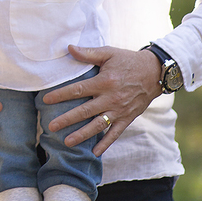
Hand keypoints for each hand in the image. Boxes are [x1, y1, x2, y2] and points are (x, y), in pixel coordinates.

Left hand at [42, 45, 163, 155]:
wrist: (155, 73)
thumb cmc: (128, 60)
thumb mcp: (109, 53)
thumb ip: (88, 53)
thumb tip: (69, 48)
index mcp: (104, 81)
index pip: (78, 90)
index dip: (61, 94)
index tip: (46, 100)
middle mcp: (111, 98)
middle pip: (85, 111)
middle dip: (67, 119)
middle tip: (51, 126)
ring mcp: (120, 110)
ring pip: (98, 125)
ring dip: (82, 135)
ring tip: (67, 142)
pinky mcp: (128, 118)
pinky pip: (115, 133)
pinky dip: (106, 143)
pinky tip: (95, 153)